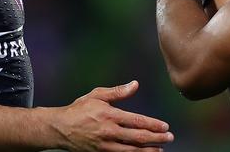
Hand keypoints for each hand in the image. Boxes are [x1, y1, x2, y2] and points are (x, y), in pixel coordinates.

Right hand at [57, 81, 173, 150]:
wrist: (60, 129)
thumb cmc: (80, 109)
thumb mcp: (97, 95)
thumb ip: (118, 91)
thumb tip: (135, 84)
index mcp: (109, 115)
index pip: (136, 121)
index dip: (153, 125)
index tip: (165, 126)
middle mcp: (108, 132)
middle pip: (137, 138)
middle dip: (155, 138)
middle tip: (169, 138)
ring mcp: (105, 145)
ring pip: (131, 151)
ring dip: (148, 151)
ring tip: (160, 149)